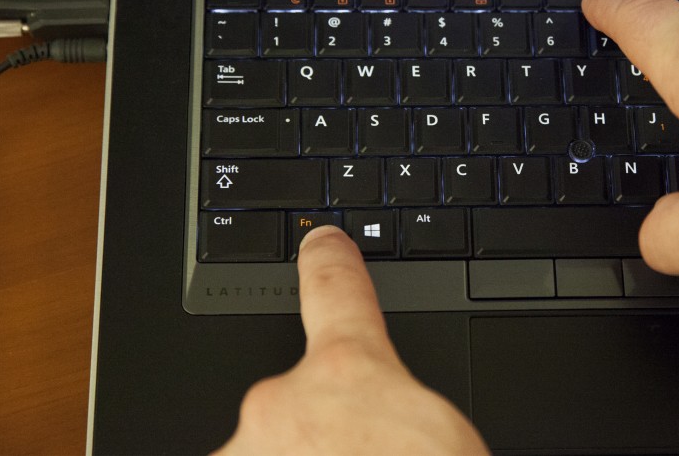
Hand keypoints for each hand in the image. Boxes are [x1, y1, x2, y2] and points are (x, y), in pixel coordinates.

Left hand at [213, 226, 487, 455]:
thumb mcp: (436, 437)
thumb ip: (394, 414)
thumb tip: (380, 428)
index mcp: (351, 372)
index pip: (335, 290)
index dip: (327, 263)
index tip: (319, 244)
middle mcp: (280, 403)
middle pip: (296, 409)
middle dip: (322, 446)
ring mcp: (242, 453)